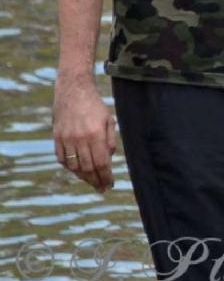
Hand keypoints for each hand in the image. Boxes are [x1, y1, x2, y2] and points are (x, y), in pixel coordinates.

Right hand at [52, 73, 116, 191]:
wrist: (73, 91)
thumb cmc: (95, 105)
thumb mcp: (108, 120)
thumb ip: (110, 139)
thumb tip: (108, 159)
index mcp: (95, 134)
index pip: (101, 163)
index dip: (105, 176)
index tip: (109, 184)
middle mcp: (79, 139)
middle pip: (87, 168)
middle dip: (95, 180)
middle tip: (101, 188)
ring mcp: (66, 139)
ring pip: (73, 166)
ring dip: (83, 176)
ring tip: (91, 181)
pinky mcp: (56, 137)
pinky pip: (62, 159)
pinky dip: (69, 167)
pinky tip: (77, 170)